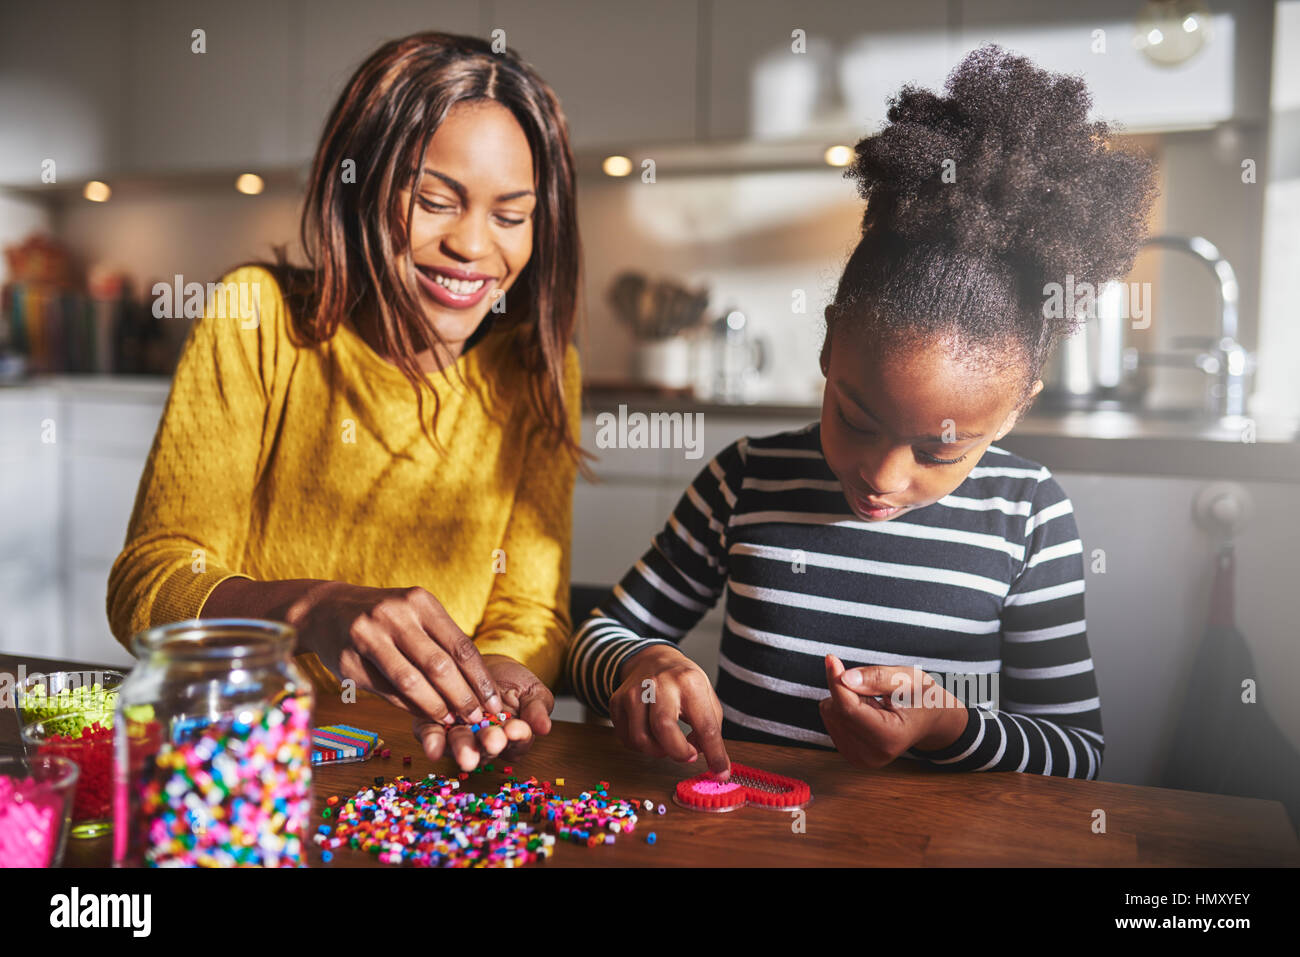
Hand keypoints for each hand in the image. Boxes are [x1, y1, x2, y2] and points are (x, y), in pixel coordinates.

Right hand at [281, 581, 504, 727]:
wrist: (325, 610)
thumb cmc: (384, 617)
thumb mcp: (414, 614)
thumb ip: (442, 643)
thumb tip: (478, 687)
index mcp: (420, 601)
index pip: (461, 646)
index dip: (481, 679)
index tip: (495, 703)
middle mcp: (394, 614)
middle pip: (439, 666)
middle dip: (462, 697)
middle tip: (477, 719)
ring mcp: (367, 636)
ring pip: (411, 681)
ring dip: (435, 707)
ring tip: (451, 721)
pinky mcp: (347, 660)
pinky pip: (385, 690)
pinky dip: (407, 706)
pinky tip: (422, 714)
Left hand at [412, 654, 553, 770]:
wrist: (479, 661)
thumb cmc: (510, 680)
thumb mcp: (531, 690)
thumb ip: (537, 709)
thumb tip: (544, 727)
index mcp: (511, 739)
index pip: (517, 742)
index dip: (517, 737)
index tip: (517, 728)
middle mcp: (482, 743)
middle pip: (485, 750)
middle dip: (487, 746)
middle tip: (492, 741)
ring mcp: (457, 736)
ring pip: (458, 746)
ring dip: (461, 749)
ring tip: (464, 750)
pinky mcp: (433, 725)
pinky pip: (430, 735)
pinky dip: (432, 740)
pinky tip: (433, 744)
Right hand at [608, 645, 730, 777]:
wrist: (651, 659)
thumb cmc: (681, 681)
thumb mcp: (706, 694)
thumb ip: (711, 726)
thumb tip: (708, 758)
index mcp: (688, 681)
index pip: (704, 725)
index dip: (714, 754)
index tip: (720, 771)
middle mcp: (658, 684)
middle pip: (663, 729)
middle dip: (678, 752)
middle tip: (688, 755)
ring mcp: (633, 692)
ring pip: (640, 738)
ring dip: (658, 751)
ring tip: (668, 743)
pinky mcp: (617, 701)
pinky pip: (626, 738)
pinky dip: (641, 746)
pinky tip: (652, 735)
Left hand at [818, 655, 967, 769]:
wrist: (931, 722)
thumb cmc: (924, 698)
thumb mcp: (910, 679)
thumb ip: (878, 678)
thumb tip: (845, 678)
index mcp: (890, 737)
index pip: (849, 708)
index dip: (837, 680)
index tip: (832, 658)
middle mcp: (872, 755)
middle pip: (837, 710)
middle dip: (848, 690)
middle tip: (876, 691)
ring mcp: (860, 759)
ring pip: (830, 714)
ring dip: (847, 700)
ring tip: (875, 703)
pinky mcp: (851, 756)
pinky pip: (831, 721)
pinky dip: (845, 710)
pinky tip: (868, 712)